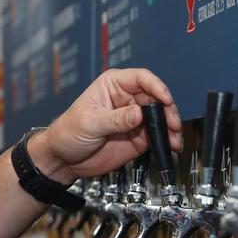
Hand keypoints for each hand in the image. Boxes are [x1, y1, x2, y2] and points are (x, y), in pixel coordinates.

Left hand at [27, 68, 182, 182]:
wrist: (63, 159)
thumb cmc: (68, 133)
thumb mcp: (90, 123)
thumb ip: (116, 119)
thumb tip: (138, 114)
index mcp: (113, 85)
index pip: (141, 78)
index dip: (156, 86)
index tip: (165, 99)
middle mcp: (127, 99)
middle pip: (156, 98)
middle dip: (167, 110)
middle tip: (172, 124)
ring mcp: (134, 119)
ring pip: (160, 117)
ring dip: (170, 127)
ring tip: (174, 138)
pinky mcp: (138, 137)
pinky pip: (157, 135)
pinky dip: (166, 140)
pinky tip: (171, 145)